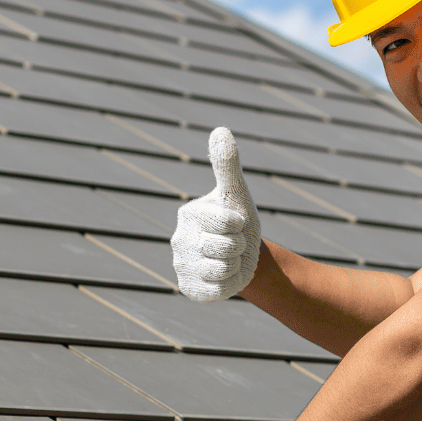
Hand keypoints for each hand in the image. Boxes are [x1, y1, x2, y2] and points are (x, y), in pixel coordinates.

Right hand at [170, 127, 261, 302]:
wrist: (242, 256)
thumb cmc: (238, 220)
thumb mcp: (236, 193)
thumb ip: (227, 164)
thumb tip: (220, 130)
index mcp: (189, 214)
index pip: (228, 222)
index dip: (241, 224)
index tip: (236, 223)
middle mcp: (179, 240)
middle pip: (226, 247)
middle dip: (240, 246)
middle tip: (234, 242)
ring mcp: (182, 266)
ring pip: (222, 269)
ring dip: (236, 265)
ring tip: (230, 259)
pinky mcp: (189, 288)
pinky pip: (218, 290)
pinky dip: (229, 284)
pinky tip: (224, 276)